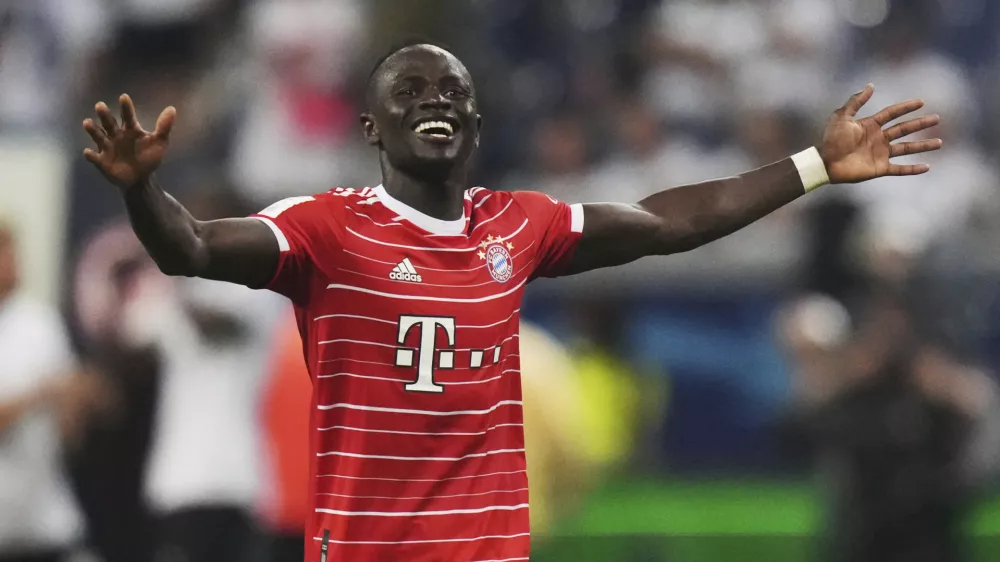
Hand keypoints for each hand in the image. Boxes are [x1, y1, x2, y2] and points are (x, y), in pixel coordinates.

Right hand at [83, 94, 175, 189]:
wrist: (140, 178)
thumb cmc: (148, 158)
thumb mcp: (159, 143)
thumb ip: (164, 127)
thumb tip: (172, 108)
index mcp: (130, 129)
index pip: (127, 116)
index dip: (126, 107)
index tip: (124, 97)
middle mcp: (116, 135)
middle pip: (109, 123)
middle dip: (104, 115)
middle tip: (100, 105)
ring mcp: (107, 147)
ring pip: (98, 136)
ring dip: (93, 130)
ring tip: (87, 122)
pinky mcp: (102, 161)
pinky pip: (94, 157)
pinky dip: (90, 155)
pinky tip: (88, 152)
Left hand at [819, 84, 942, 182]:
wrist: (825, 162)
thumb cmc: (831, 139)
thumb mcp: (842, 116)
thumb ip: (856, 101)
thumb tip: (871, 85)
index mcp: (870, 125)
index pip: (892, 114)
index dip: (906, 107)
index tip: (921, 102)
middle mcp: (878, 138)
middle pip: (904, 129)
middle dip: (920, 124)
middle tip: (937, 118)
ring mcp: (880, 154)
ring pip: (907, 148)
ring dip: (923, 145)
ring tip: (940, 142)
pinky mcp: (879, 168)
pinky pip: (900, 169)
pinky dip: (912, 169)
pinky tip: (927, 167)